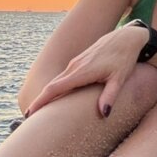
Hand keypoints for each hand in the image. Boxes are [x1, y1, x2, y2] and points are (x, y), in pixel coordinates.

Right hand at [25, 23, 149, 118]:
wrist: (126, 38)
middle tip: (30, 119)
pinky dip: (56, 88)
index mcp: (82, 71)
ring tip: (40, 111)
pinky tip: (56, 97)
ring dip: (47, 94)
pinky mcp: (78, 61)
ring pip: (57, 80)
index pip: (55, 88)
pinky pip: (63, 76)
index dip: (41, 101)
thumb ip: (110, 96)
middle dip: (40, 101)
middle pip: (51, 86)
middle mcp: (75, 66)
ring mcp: (75, 62)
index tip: (30, 114)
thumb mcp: (120, 78)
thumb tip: (104, 114)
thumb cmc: (124, 58)